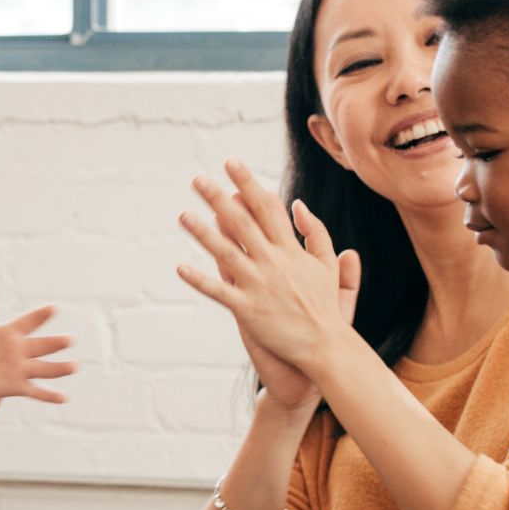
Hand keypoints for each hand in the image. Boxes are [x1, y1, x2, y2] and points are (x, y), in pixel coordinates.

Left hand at [0, 287, 75, 404]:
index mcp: (13, 334)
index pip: (28, 323)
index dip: (39, 316)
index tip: (54, 308)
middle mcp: (21, 351)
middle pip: (41, 346)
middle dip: (55, 343)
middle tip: (71, 339)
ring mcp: (22, 369)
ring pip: (44, 368)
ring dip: (59, 368)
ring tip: (75, 367)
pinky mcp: (19, 386)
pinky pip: (36, 391)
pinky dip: (49, 396)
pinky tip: (64, 398)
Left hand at [177, 162, 359, 380]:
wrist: (326, 347)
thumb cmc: (325, 305)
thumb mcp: (328, 264)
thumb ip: (316, 232)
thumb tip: (297, 204)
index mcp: (290, 250)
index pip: (265, 208)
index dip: (247, 184)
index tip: (231, 163)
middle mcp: (273, 263)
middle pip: (242, 223)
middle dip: (219, 199)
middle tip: (198, 178)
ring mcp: (259, 286)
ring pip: (225, 254)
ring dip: (202, 234)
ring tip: (182, 215)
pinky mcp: (248, 310)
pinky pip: (220, 292)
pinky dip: (201, 280)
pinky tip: (181, 268)